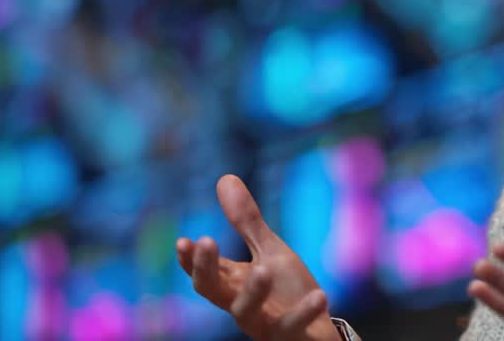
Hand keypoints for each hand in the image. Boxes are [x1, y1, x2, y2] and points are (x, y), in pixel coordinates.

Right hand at [176, 175, 339, 340]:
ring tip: (263, 270)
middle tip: (205, 241)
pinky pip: (292, 327)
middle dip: (206, 269)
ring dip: (253, 292)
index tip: (184, 240)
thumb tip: (224, 177)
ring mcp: (264, 324)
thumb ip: (246, 222)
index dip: (191, 260)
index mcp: (234, 283)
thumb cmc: (287, 291)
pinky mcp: (289, 336)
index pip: (205, 272)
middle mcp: (242, 305)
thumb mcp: (270, 251)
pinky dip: (303, 312)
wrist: (317, 330)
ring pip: (246, 313)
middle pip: (214, 291)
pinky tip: (319, 296)